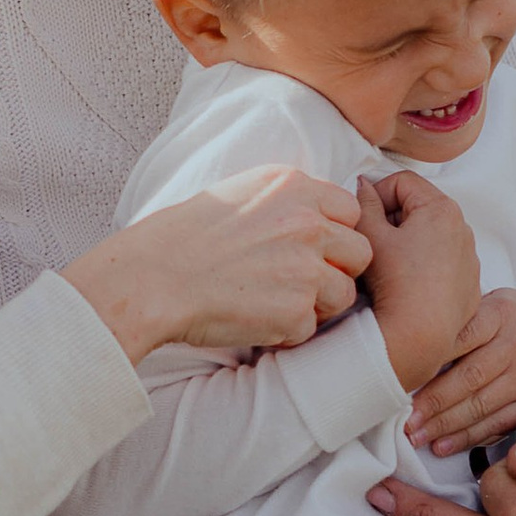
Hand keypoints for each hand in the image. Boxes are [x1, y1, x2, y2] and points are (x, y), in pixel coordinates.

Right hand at [65, 167, 369, 365]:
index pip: (350, 209)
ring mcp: (306, 268)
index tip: (313, 246)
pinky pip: (312, 326)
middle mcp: (307, 223)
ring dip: (319, 302)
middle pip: (361, 251)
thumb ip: (286, 199)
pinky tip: (258, 318)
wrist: (154, 276)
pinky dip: (289, 329)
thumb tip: (319, 214)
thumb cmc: (185, 235)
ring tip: (279, 301)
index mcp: (293, 186)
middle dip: (338, 268)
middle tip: (304, 279)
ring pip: (345, 293)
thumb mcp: (238, 192)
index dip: (335, 232)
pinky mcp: (296, 312)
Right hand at [362, 170, 482, 392]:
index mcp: (442, 208)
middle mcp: (463, 228)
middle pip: (418, 206)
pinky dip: (424, 265)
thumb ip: (364, 204)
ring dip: (408, 242)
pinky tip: (407, 284)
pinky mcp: (470, 284)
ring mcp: (470, 258)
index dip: (376, 195)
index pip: (401, 181)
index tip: (364, 220)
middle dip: (392, 219)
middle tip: (373, 244)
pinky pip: (443, 262)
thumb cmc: (395, 283)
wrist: (419, 336)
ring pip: (430, 235)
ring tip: (389, 266)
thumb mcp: (369, 236)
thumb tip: (363, 187)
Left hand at [404, 291, 515, 456]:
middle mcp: (515, 347)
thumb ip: (461, 319)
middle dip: (433, 403)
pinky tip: (444, 447)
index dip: (429, 358)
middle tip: (402, 419)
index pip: (461, 335)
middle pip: (469, 378)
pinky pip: (499, 425)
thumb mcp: (495, 303)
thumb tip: (408, 337)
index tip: (398, 376)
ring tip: (416, 437)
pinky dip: (470, 439)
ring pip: (482, 406)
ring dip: (446, 426)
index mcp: (499, 315)